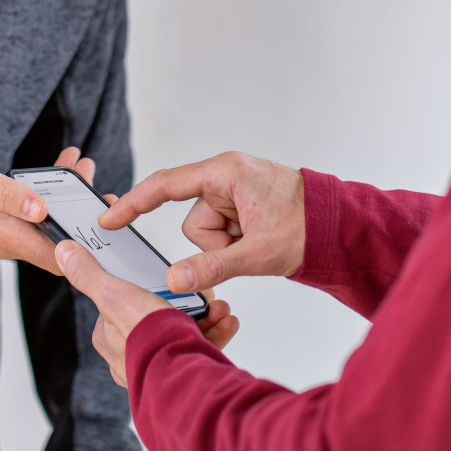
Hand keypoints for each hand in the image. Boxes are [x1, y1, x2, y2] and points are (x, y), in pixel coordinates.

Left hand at [54, 239, 238, 386]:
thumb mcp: (114, 294)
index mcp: (110, 338)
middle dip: (184, 302)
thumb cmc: (146, 340)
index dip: (147, 287)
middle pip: (158, 317)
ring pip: (182, 333)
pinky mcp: (182, 375)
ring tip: (218, 306)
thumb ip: (90, 274)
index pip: (124, 303)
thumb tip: (64, 253)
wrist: (182, 378)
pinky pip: (200, 350)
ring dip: (205, 316)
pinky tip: (226, 322)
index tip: (166, 279)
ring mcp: (158, 366)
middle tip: (200, 292)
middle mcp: (131, 356)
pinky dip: (216, 334)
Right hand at [97, 151, 306, 292]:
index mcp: (226, 172)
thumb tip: (176, 278)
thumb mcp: (259, 252)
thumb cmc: (308, 227)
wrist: (341, 229)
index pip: (166, 185)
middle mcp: (226, 176)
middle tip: (250, 246)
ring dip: (229, 247)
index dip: (134, 203)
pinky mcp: (241, 206)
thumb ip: (213, 267)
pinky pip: (221, 234)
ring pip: (206, 232)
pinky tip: (261, 241)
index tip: (109, 219)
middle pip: (192, 221)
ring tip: (260, 243)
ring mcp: (234, 192)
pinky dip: (236, 245)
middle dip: (216, 244)